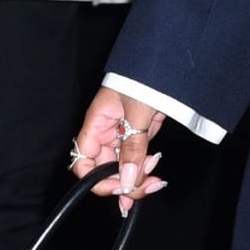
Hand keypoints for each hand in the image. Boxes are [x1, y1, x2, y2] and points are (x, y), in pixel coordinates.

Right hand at [70, 86, 166, 216]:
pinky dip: (144, 169)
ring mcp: (124, 134)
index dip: (97, 180)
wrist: (165, 62)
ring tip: (154, 180)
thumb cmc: (144, 79)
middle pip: (105, 170)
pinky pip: (136, 159)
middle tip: (145, 186)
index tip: (118, 187)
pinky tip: (153, 174)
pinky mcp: (140, 134)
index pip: (84, 162)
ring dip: (136, 179)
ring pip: (123, 167)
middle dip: (124, 183)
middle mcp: (107, 133)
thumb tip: (126, 181)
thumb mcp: (137, 113)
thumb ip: (133, 147)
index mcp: (97, 125)